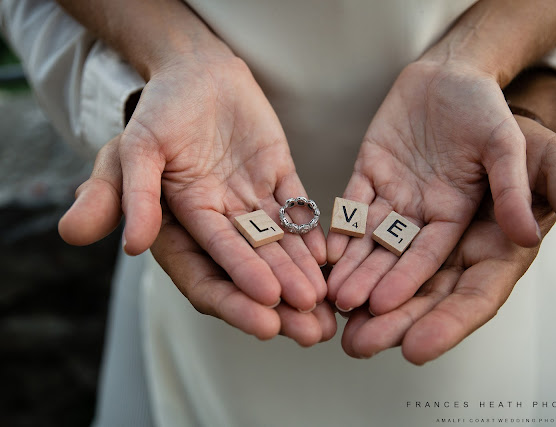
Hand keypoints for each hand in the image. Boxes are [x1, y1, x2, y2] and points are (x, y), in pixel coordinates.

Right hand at [58, 53, 326, 333]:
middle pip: (253, 271)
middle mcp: (221, 222)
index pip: (209, 272)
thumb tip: (132, 245)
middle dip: (282, 302)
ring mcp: (252, 202)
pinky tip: (334, 258)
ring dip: (305, 276)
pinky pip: (299, 211)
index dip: (237, 295)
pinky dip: (314, 235)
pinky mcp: (278, 179)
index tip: (267, 316)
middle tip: (313, 332)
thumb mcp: (132, 150)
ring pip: (281, 248)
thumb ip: (132, 196)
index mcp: (182, 224)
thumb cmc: (158, 111)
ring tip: (330, 304)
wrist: (195, 71)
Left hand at [339, 116, 555, 363]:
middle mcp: (442, 232)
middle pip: (416, 284)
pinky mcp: (373, 182)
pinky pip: (354, 213)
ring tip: (335, 306)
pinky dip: (340, 236)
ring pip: (379, 254)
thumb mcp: (543, 155)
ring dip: (358, 281)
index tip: (417, 348)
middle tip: (360, 343)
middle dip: (389, 315)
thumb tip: (529, 234)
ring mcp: (404, 208)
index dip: (445, 321)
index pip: (470, 291)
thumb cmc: (505, 119)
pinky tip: (323, 259)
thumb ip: (547, 194)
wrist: (460, 81)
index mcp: (487, 238)